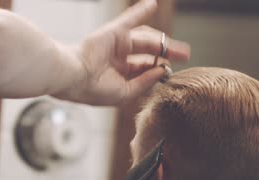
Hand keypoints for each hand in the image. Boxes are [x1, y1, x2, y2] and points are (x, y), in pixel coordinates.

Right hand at [54, 0, 190, 105]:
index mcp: (119, 74)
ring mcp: (116, 44)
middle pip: (148, 52)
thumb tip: (163, 70)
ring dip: (164, 40)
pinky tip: (153, 4)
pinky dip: (141, 10)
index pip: (144, 68)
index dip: (158, 68)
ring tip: (182, 47)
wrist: (74, 77)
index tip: (170, 70)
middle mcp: (119, 58)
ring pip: (145, 39)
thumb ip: (144, 81)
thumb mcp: (125, 92)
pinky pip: (130, 19)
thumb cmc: (94, 89)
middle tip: (185, 54)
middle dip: (166, 53)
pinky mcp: (113, 32)